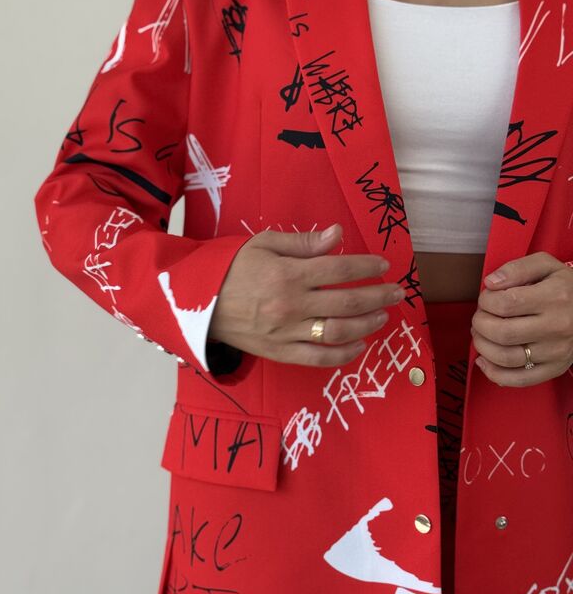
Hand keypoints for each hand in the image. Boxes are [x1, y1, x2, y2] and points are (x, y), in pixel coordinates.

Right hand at [208, 224, 403, 366]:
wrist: (197, 303)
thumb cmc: (230, 269)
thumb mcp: (263, 244)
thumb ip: (303, 243)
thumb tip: (337, 235)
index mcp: (288, 274)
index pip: (339, 270)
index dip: (366, 268)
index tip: (382, 266)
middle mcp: (291, 305)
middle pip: (346, 302)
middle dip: (377, 296)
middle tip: (396, 292)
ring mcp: (286, 332)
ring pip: (338, 332)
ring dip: (367, 324)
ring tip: (382, 316)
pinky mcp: (279, 352)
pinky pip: (318, 358)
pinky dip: (343, 354)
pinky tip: (358, 344)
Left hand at [471, 252, 572, 386]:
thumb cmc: (565, 287)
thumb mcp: (546, 266)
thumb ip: (517, 268)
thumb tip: (490, 283)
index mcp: (555, 297)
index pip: (505, 303)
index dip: (486, 301)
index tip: (487, 298)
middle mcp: (558, 327)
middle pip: (502, 333)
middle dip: (480, 324)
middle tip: (480, 317)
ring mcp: (557, 351)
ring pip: (506, 357)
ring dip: (482, 346)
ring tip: (481, 334)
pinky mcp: (555, 368)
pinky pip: (519, 380)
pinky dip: (494, 373)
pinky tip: (483, 360)